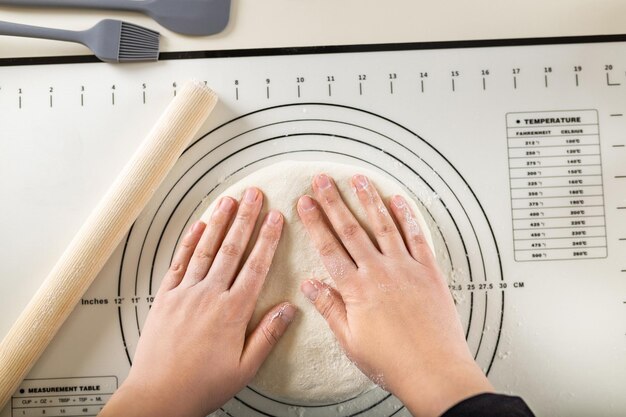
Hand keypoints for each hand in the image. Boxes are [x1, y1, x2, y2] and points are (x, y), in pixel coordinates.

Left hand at [100, 188, 295, 416]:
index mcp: (232, 311)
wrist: (157, 396)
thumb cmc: (202, 385)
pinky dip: (188, 242)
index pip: (255, 266)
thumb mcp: (244, 368)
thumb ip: (268, 335)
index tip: (276, 218)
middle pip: (232, 249)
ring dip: (218, 222)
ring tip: (228, 200)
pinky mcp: (165, 297)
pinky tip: (197, 226)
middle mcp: (209, 295)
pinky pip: (179, 263)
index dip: (268, 239)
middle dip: (245, 218)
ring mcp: (185, 293)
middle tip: (254, 194)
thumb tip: (289, 308)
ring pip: (205, 249)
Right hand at [297, 174, 492, 416]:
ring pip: (383, 226)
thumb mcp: (350, 340)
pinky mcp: (429, 271)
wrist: (434, 371)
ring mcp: (406, 268)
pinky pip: (417, 237)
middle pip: (351, 229)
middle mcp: (379, 272)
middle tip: (322, 180)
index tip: (304, 203)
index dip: (314, 223)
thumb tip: (310, 284)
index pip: (328, 248)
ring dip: (368, 200)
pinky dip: (407, 216)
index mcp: (357, 289)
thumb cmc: (391, 361)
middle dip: (334, 201)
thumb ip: (330, 307)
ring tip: (357, 179)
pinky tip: (398, 200)